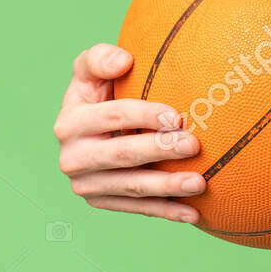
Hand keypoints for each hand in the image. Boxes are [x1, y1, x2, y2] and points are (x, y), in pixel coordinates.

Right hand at [53, 43, 205, 223]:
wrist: (92, 129)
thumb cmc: (101, 90)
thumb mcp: (91, 69)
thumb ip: (100, 58)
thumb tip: (123, 61)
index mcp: (70, 122)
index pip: (112, 116)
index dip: (144, 115)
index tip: (176, 116)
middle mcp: (72, 157)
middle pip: (122, 154)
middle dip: (159, 150)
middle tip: (194, 145)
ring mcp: (86, 184)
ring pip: (131, 186)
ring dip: (167, 187)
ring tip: (200, 183)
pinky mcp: (101, 201)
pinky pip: (136, 208)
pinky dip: (165, 211)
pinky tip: (192, 213)